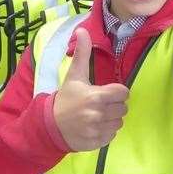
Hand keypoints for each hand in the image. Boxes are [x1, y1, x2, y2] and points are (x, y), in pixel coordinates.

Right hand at [53, 28, 128, 150]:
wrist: (49, 126)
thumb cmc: (66, 98)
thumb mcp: (74, 76)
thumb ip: (82, 54)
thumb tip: (82, 30)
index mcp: (96, 96)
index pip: (123, 93)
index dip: (116, 92)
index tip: (106, 92)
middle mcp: (97, 114)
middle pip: (123, 108)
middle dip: (114, 105)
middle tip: (100, 104)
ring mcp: (97, 130)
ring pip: (119, 123)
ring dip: (111, 119)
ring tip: (96, 115)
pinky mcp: (96, 143)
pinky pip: (112, 136)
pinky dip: (105, 132)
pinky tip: (94, 127)